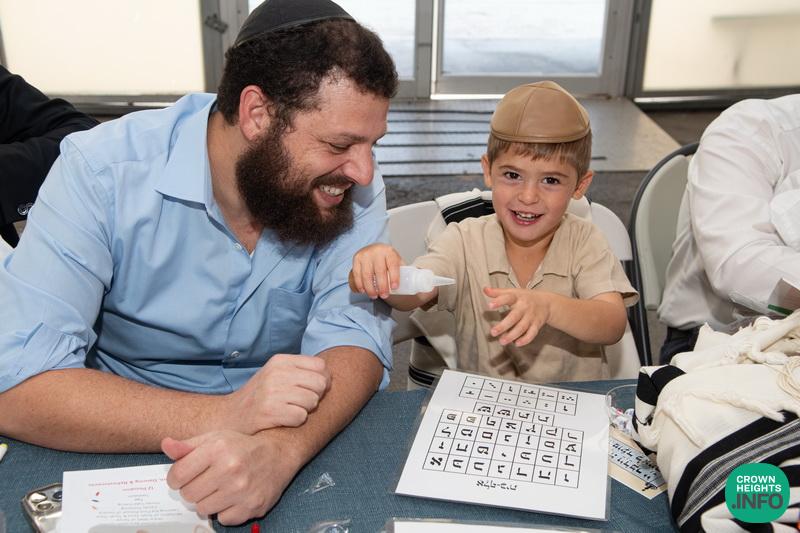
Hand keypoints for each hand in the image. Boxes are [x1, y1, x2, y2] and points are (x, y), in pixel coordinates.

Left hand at [163, 431, 295, 525]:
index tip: (186, 475)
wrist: (279, 454)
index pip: (177, 476)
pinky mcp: (252, 506)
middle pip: (188, 495)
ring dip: (209, 501)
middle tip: (206, 481)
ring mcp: (242, 489)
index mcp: (217, 448)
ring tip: (221, 488)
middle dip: (193, 489)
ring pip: (204, 509)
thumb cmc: (241, 446)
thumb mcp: (215, 438)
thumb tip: (165, 445)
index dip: (177, 478)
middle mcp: (230, 468)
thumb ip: (187, 446)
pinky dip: (226, 511)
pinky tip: (234, 497)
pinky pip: (223, 519)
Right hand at [218, 354, 329, 434]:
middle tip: (298, 403)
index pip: (320, 366)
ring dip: (304, 410)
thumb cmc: (260, 397)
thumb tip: (330, 377)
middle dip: (315, 396)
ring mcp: (271, 392)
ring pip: (312, 401)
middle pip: (320, 384)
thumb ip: (301, 371)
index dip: (322, 380)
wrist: (229, 417)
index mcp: (280, 361)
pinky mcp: (269, 412)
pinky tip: (282, 419)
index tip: (310, 389)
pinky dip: (295, 421)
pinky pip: (301, 417)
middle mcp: (276, 373)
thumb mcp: (277, 375)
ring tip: (288, 410)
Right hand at [349, 243, 403, 298]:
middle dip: (382, 286)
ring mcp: (365, 254)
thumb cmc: (388, 260)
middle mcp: (377, 251)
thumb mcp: (397, 262)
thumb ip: (403, 272)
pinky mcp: (356, 258)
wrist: (375, 251)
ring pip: (367, 275)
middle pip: (379, 271)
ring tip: (374, 296)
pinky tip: (363, 291)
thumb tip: (415, 287)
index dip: (394, 277)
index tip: (395, 288)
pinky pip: (357, 274)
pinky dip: (360, 285)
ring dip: (370, 288)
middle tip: (384, 296)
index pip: (393, 265)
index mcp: (389, 251)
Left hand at [483, 286, 552, 346]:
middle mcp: (525, 307)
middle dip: (504, 325)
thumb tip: (484, 290)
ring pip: (522, 327)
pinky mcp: (537, 325)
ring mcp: (531, 317)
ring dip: (512, 335)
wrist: (547, 303)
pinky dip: (526, 339)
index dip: (499, 301)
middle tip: (493, 332)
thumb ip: (498, 292)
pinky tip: (517, 344)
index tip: (489, 305)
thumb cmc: (525, 297)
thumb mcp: (513, 292)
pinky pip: (532, 333)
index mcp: (518, 297)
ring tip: (502, 341)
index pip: (508, 298)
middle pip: (514, 317)